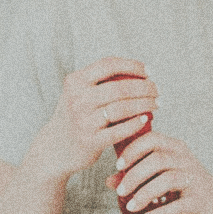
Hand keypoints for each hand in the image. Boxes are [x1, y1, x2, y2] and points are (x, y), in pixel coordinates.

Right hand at [28, 57, 159, 178]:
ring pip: (123, 108)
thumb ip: (99, 81)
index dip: (132, 65)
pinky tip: (145, 119)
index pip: (108, 65)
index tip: (148, 71)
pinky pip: (120, 130)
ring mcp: (83, 121)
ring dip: (145, 104)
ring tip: (157, 103)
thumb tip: (137, 70)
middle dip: (145, 87)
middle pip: (120, 88)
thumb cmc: (75, 117)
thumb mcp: (78, 93)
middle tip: (157, 90)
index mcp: (75, 82)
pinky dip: (135, 123)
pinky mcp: (91, 141)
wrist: (55, 148)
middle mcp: (77, 99)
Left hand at [109, 132, 212, 213]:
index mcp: (177, 149)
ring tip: (130, 207)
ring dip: (144, 194)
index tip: (118, 165)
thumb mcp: (164, 176)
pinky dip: (159, 213)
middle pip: (157, 159)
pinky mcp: (199, 201)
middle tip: (120, 191)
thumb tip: (110, 181)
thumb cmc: (188, 189)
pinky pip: (177, 205)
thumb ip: (138, 175)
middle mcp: (187, 160)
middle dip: (134, 175)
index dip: (132, 150)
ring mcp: (195, 180)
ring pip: (167, 180)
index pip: (152, 139)